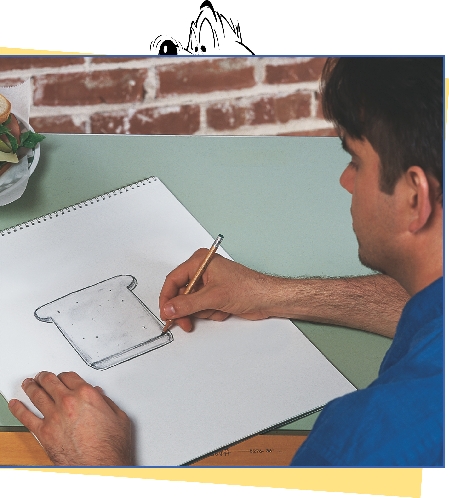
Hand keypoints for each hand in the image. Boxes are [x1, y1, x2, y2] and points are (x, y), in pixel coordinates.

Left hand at [8, 371, 132, 465]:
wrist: (100, 466)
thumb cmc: (111, 446)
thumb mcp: (119, 417)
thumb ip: (107, 402)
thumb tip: (99, 396)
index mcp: (87, 394)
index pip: (70, 376)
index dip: (66, 375)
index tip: (64, 377)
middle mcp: (69, 402)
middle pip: (51, 381)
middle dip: (45, 377)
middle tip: (42, 376)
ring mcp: (54, 417)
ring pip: (37, 395)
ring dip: (31, 387)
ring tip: (28, 384)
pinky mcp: (44, 433)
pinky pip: (26, 417)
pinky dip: (19, 409)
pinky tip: (16, 405)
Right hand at [159, 250, 272, 331]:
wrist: (267, 299)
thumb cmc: (248, 288)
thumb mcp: (213, 297)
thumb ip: (187, 304)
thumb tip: (169, 308)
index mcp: (200, 262)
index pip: (174, 280)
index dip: (167, 298)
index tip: (165, 313)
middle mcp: (203, 270)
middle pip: (181, 294)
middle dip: (187, 310)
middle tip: (186, 322)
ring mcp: (209, 283)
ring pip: (192, 304)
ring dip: (204, 312)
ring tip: (217, 309)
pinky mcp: (215, 295)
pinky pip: (203, 308)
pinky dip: (212, 313)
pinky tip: (224, 310)